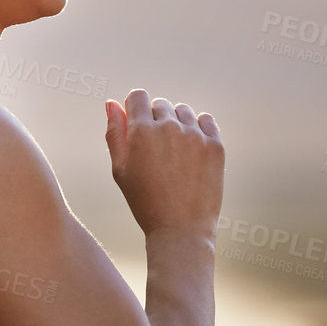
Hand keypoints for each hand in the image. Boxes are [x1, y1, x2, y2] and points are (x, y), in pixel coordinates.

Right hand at [104, 89, 224, 239]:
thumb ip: (115, 133)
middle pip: (160, 104)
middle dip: (155, 120)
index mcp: (142, 131)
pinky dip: (199, 129)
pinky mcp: (215, 145)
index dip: (135, 109)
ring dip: (177, 123)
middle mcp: (169, 126)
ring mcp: (195, 135)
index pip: (138, 96)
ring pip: (183, 111)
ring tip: (174, 153)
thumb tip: (111, 104)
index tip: (137, 125)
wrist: (180, 229)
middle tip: (156, 150)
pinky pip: (206, 120)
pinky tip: (192, 150)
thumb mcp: (120, 169)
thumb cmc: (146, 202)